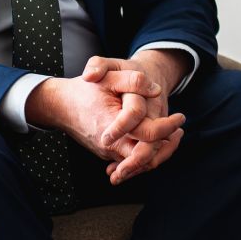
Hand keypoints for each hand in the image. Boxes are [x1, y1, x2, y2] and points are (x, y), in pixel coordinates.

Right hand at [25, 66, 185, 182]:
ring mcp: (109, 152)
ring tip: (175, 135)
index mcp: (112, 128)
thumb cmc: (84, 90)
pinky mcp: (109, 153)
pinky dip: (147, 154)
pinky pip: (132, 160)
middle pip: (147, 158)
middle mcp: (110, 146)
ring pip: (140, 163)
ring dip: (160, 151)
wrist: (59, 105)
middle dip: (168, 146)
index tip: (180, 117)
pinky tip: (160, 141)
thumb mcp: (107, 76)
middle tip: (180, 131)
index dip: (167, 128)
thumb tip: (156, 90)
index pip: (147, 137)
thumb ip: (132, 80)